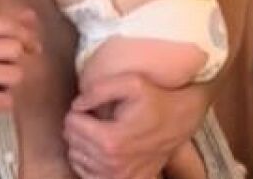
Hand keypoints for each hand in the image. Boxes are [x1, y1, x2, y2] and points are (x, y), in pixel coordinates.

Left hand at [63, 72, 209, 178]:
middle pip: (72, 142)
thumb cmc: (155, 98)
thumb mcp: (131, 82)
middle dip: (78, 126)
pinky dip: (88, 161)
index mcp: (111, 140)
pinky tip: (101, 147)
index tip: (91, 107)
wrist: (181, 120)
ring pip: (76, 159)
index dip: (78, 111)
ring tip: (99, 130)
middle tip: (94, 117)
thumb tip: (76, 105)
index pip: (71, 124)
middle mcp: (113, 164)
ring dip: (82, 143)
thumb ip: (97, 90)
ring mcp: (118, 177)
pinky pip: (88, 175)